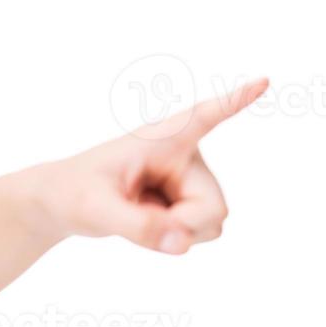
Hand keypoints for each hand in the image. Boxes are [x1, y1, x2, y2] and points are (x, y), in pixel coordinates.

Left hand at [22, 77, 268, 253]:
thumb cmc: (75, 193)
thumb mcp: (96, 210)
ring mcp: (191, 179)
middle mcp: (186, 154)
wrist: (63, 204)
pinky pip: (198, 233)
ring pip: (212, 224)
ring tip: (140, 214)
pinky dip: (173, 238)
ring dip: (176, 233)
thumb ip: (139, 227)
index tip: (262, 81)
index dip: (234, 102)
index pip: (204, 117)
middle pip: (214, 209)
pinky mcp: (190, 199)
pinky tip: (148, 220)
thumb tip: (182, 245)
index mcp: (163, 139)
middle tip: (138, 218)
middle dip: (181, 226)